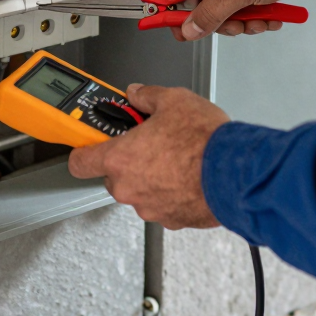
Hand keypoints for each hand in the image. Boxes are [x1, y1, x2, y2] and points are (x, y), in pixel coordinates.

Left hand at [66, 84, 229, 228]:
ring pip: (141, 192)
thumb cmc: (204, 142)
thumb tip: (139, 94)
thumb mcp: (174, 100)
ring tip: (177, 160)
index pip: (80, 162)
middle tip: (149, 144)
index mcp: (120, 159)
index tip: (91, 144)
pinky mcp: (173, 220)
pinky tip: (190, 177)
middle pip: (114, 177)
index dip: (84, 151)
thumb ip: (148, 97)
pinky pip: (165, 205)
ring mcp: (150, 208)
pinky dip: (173, 193)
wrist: (236, 173)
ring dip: (152, 178)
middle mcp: (129, 188)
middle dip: (129, 161)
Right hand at [170, 0, 315, 39]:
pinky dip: (254, 10)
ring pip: (227, 2)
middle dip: (223, 18)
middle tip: (236, 26)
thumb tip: (191, 28)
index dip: (179, 12)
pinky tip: (270, 14)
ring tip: (260, 20)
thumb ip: (211, 13)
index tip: (179, 30)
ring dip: (242, 18)